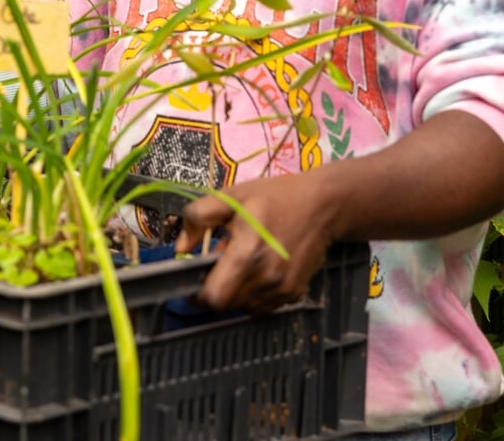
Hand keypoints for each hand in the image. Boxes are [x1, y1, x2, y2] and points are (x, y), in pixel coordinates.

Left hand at [175, 171, 345, 314]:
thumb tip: (180, 247)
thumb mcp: (231, 196)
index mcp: (247, 253)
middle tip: (220, 264)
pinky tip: (259, 269)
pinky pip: (263, 305)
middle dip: (215, 289)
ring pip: (244, 306)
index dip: (197, 294)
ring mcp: (282, 289)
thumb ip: (199, 218)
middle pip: (226, 304)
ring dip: (235, 291)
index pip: (214, 296)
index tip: (193, 280)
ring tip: (242, 263)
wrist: (322, 205)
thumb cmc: (274, 198)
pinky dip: (253, 293)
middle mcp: (266, 277)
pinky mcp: (294, 293)